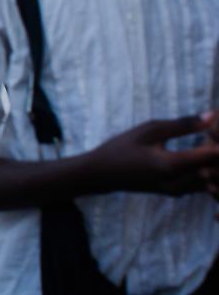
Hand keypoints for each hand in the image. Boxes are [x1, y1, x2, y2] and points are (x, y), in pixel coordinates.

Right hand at [89, 115, 218, 195]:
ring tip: (204, 142)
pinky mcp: (178, 193)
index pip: (214, 155)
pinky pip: (203, 183)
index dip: (217, 139)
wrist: (102, 174)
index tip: (212, 128)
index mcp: (171, 165)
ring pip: (211, 178)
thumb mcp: (149, 130)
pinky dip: (206, 169)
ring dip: (213, 162)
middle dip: (216, 150)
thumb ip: (183, 125)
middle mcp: (179, 182)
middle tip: (208, 134)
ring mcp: (179, 191)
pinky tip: (196, 154)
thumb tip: (212, 116)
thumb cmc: (123, 147)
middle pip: (216, 168)